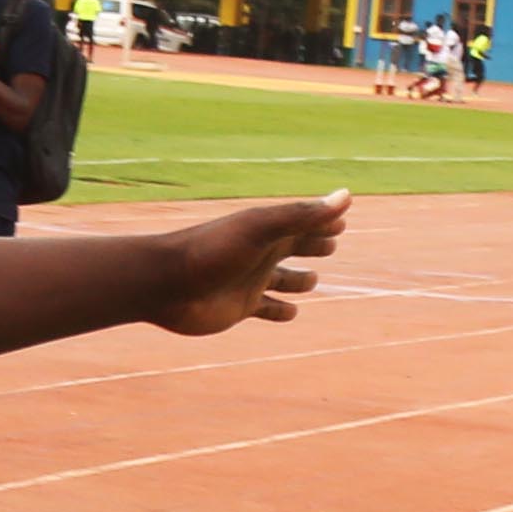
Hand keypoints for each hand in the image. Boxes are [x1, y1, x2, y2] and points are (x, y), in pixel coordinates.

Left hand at [152, 193, 351, 336]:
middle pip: (294, 247)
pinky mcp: (240, 307)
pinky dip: (280, 311)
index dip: (323, 220)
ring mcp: (249, 280)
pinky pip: (267, 309)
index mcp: (266, 231)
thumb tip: (346, 197)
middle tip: (332, 244)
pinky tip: (291, 314)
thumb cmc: (211, 250)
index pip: (302, 222)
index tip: (343, 220)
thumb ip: (302, 215)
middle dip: (313, 244)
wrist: (166, 283)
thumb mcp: (261, 229)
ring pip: (282, 280)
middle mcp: (259, 253)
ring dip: (298, 280)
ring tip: (312, 281)